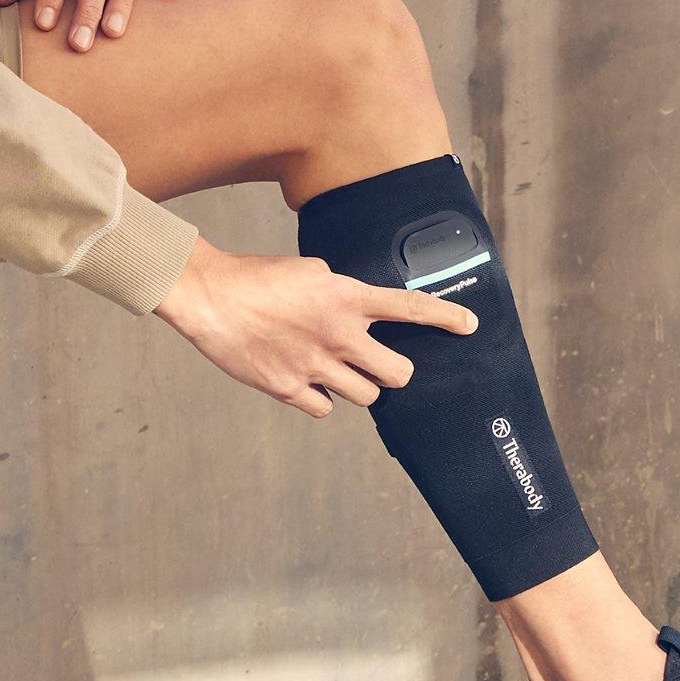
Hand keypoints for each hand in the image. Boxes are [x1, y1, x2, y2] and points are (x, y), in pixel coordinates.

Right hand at [151, 239, 477, 413]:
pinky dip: (320, 399)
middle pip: (397, 374)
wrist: (210, 296)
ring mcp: (315, 366)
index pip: (409, 308)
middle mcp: (338, 335)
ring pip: (365, 397)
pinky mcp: (288, 388)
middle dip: (394, 371)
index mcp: (346, 298)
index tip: (469, 326)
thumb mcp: (311, 271)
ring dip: (357, 386)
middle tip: (381, 364)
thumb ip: (342, 293)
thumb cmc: (256, 278)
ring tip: (334, 368)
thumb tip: (358, 313)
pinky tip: (307, 380)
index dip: (445, 318)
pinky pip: (324, 409)